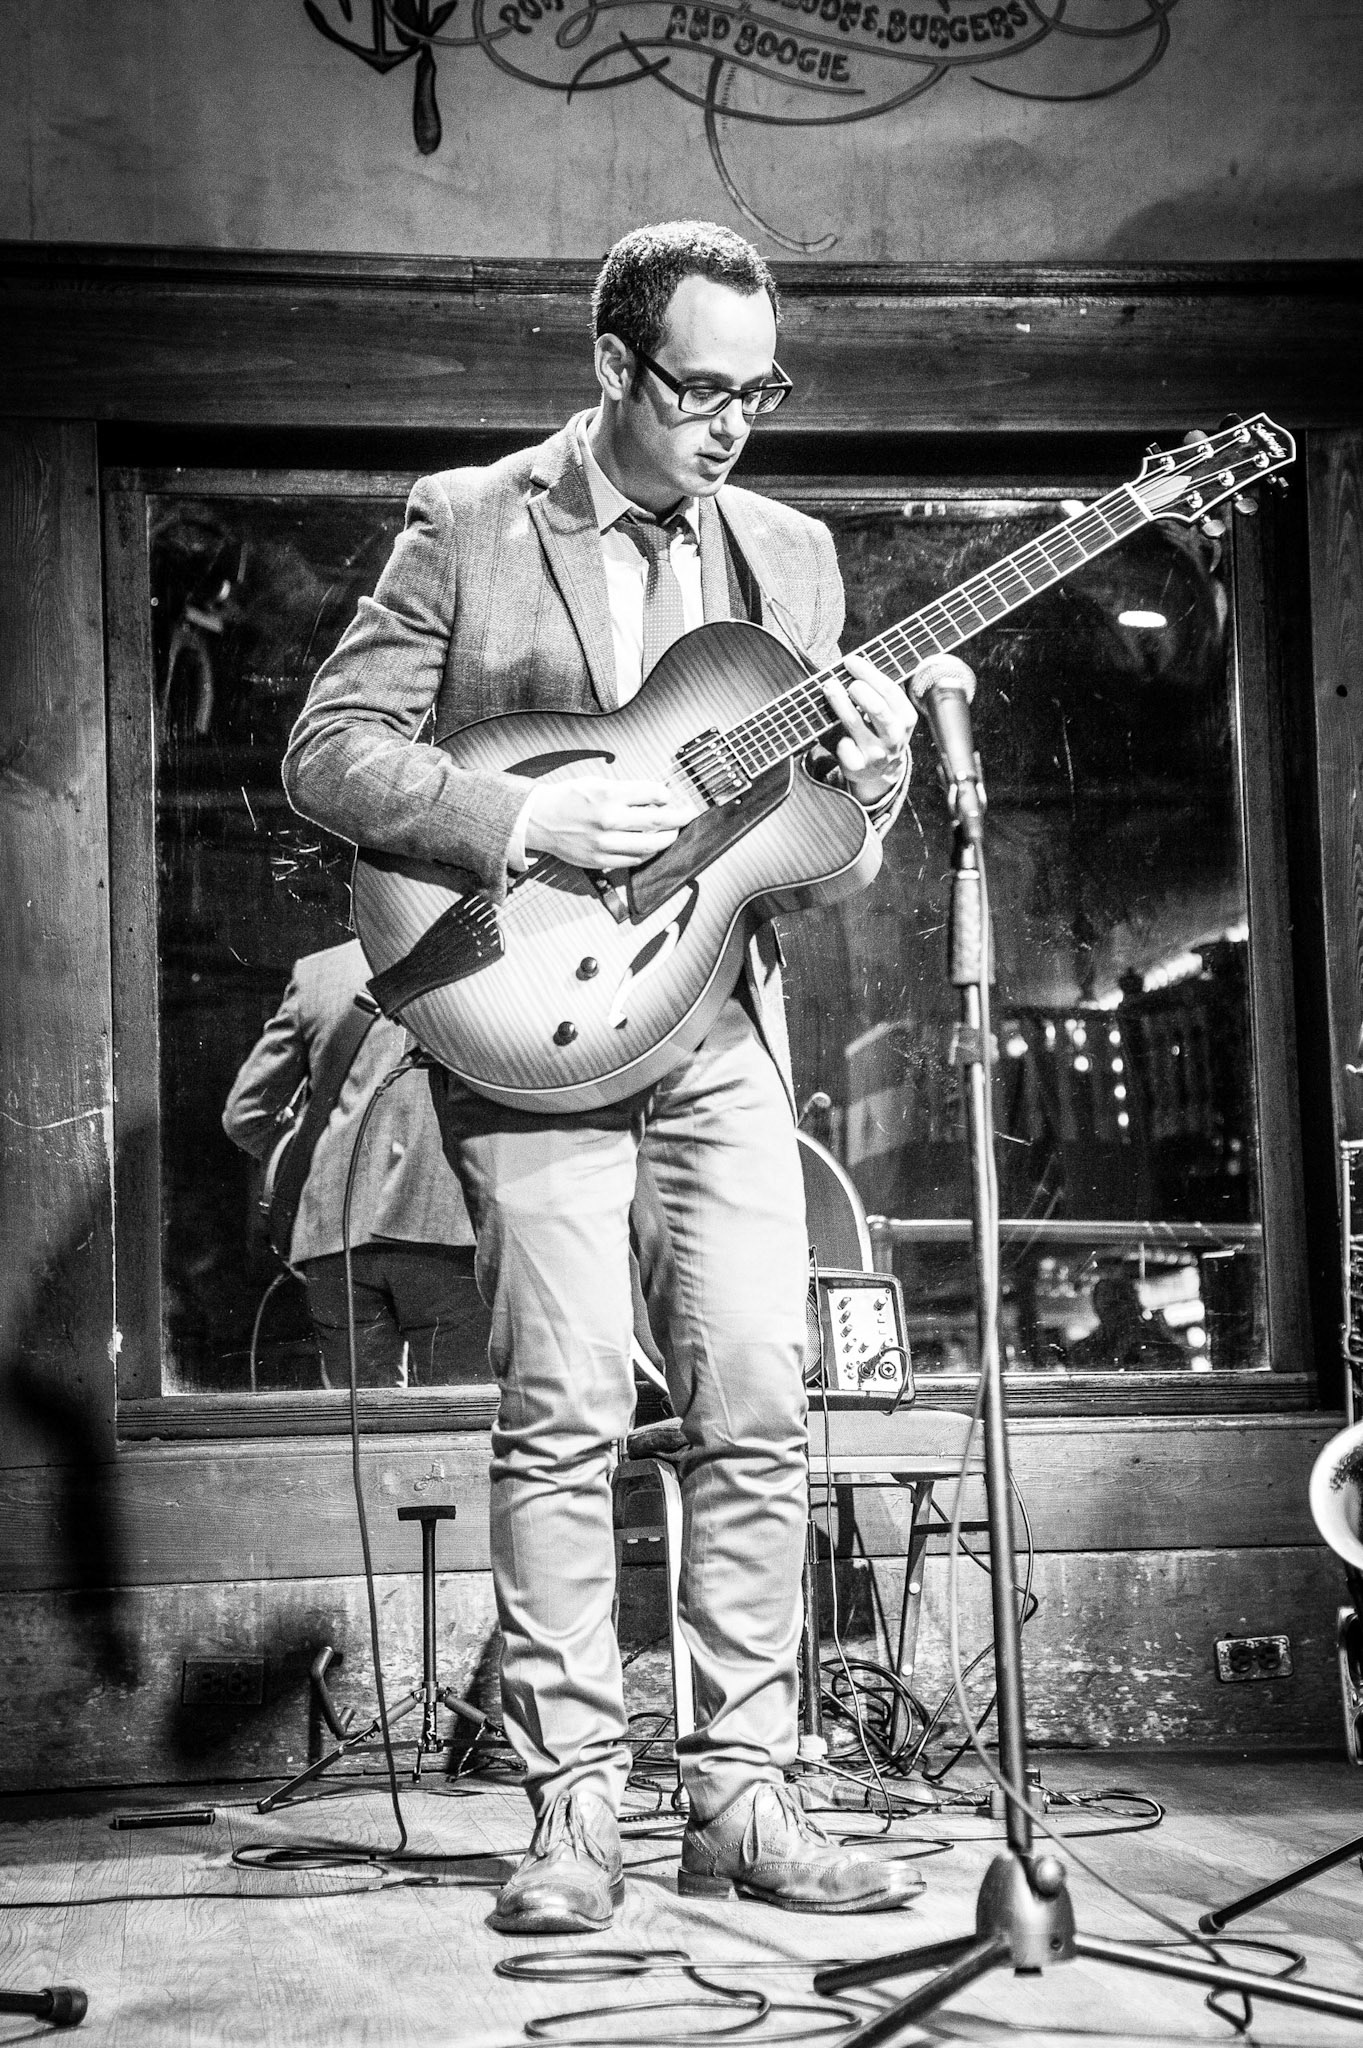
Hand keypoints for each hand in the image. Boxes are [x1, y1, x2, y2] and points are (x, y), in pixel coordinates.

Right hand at [523, 776, 693, 868]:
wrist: (540, 819)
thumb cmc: (568, 798)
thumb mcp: (597, 782)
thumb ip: (626, 790)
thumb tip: (655, 797)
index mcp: (609, 794)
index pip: (652, 793)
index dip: (667, 795)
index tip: (670, 797)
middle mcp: (609, 819)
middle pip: (657, 820)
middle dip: (679, 817)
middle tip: (688, 815)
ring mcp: (605, 843)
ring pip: (650, 844)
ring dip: (667, 838)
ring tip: (672, 832)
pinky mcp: (600, 860)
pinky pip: (634, 859)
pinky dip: (647, 853)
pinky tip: (651, 846)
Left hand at [822, 652, 916, 805]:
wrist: (881, 771)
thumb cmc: (879, 730)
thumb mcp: (889, 712)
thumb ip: (877, 691)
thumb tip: (851, 664)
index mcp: (906, 717)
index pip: (889, 690)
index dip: (868, 672)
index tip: (850, 660)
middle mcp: (895, 736)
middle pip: (877, 707)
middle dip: (860, 689)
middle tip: (845, 680)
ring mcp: (877, 753)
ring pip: (856, 724)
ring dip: (840, 703)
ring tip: (829, 688)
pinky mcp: (859, 766)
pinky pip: (845, 748)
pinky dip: (839, 739)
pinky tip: (839, 736)